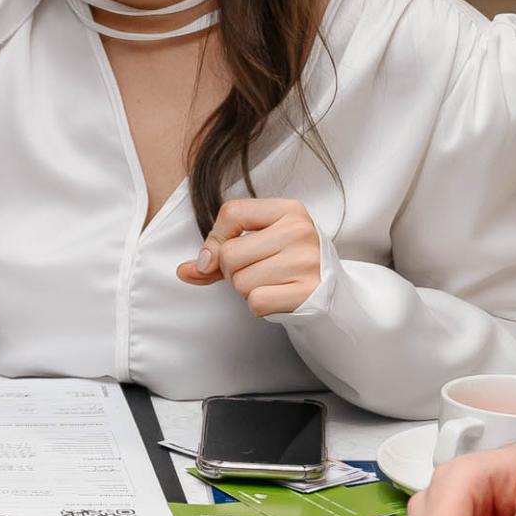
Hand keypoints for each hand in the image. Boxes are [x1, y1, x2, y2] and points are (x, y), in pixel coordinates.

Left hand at [178, 196, 322, 315]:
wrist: (329, 291)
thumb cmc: (287, 262)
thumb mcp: (258, 243)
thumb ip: (218, 252)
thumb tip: (185, 270)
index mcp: (289, 210)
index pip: (231, 213)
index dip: (216, 238)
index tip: (221, 253)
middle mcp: (300, 231)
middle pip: (229, 254)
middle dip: (232, 271)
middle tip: (257, 271)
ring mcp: (306, 261)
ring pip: (240, 282)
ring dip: (247, 289)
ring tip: (271, 282)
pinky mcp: (308, 291)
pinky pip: (256, 302)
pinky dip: (260, 305)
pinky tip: (278, 296)